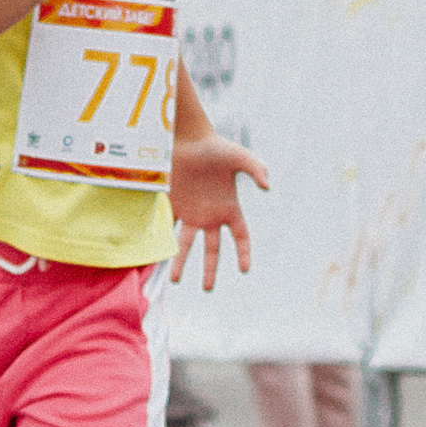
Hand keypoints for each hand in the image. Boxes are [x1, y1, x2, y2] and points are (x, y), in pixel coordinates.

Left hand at [171, 134, 267, 289]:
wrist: (186, 138)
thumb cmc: (216, 147)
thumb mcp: (240, 157)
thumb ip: (256, 169)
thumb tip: (268, 187)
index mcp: (229, 208)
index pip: (241, 237)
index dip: (244, 253)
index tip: (245, 269)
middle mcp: (209, 215)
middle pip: (210, 249)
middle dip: (209, 269)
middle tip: (207, 288)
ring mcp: (189, 212)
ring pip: (185, 243)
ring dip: (180, 262)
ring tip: (176, 280)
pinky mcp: (171, 204)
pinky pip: (167, 227)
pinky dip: (162, 241)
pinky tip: (157, 256)